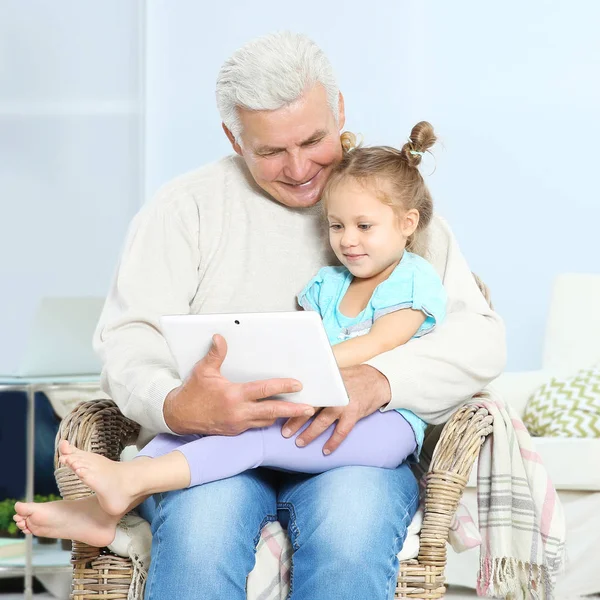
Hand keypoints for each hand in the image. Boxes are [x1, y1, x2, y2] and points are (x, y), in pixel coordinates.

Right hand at [163, 334, 314, 435]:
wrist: (178, 417)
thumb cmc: (192, 392)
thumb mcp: (202, 371)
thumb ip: (215, 355)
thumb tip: (219, 337)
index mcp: (233, 396)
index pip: (263, 391)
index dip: (282, 387)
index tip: (298, 384)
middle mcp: (238, 413)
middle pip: (272, 412)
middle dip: (293, 410)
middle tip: (311, 408)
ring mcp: (238, 425)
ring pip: (266, 421)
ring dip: (283, 416)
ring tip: (300, 412)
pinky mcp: (236, 432)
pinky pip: (257, 427)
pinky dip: (268, 421)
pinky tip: (277, 416)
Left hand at [281, 364, 390, 453]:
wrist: (376, 380)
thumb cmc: (351, 378)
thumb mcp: (333, 375)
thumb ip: (318, 382)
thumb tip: (295, 389)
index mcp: (324, 382)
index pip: (304, 394)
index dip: (290, 404)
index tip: (279, 413)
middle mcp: (332, 393)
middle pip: (309, 409)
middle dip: (295, 421)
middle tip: (284, 433)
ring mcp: (342, 404)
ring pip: (322, 421)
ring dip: (310, 433)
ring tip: (300, 443)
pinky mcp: (354, 413)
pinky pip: (341, 431)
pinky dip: (333, 442)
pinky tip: (326, 451)